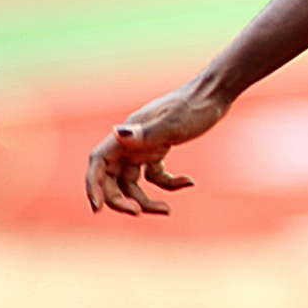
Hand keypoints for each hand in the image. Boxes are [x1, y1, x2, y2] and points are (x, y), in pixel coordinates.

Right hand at [84, 86, 225, 216]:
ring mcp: (144, 147)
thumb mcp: (172, 122)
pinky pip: (155, 176)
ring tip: (167, 211)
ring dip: (145, 200)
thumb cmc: (194, 106)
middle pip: (112, 179)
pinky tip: (189, 182)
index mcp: (127, 135)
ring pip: (133, 183)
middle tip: (137, 213)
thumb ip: (145, 132)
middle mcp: (131, 143)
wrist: (214, 94)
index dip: (92, 186)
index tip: (97, 208)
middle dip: (120, 199)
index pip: (98, 162)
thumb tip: (116, 132)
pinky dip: (169, 184)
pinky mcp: (160, 150)